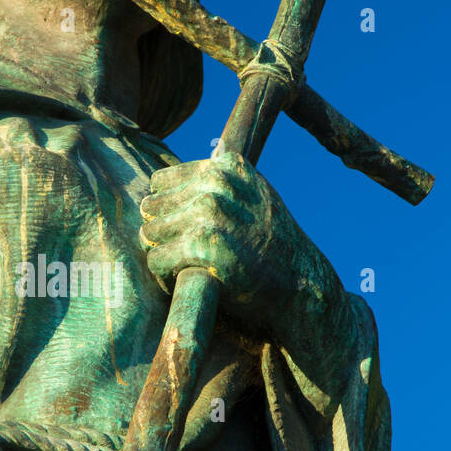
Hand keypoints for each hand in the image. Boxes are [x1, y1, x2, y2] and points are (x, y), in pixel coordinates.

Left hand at [139, 151, 355, 391]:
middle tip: (185, 253)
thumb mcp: (252, 196)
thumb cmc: (269, 244)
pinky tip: (184, 280)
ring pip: (149, 232)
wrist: (300, 284)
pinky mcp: (203, 246)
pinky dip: (163, 275)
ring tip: (185, 266)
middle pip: (152, 207)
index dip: (168, 210)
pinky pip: (156, 259)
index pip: (161, 182)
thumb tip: (156, 185)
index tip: (184, 229)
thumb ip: (215, 183)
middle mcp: (217, 183)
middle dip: (161, 232)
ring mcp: (210, 213)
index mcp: (226, 166)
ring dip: (160, 254)